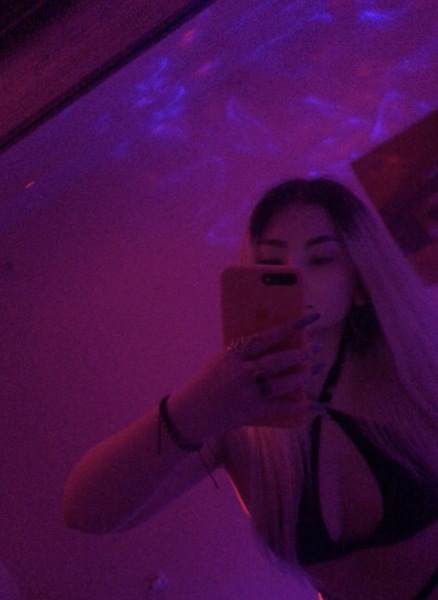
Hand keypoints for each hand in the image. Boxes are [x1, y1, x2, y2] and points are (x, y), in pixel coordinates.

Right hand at [168, 313, 321, 439]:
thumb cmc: (205, 382)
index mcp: (231, 356)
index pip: (264, 337)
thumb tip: (273, 342)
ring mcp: (246, 393)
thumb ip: (242, 353)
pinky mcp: (251, 411)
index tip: (309, 319)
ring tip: (314, 369)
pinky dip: (299, 406)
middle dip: (300, 354)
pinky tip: (314, 403)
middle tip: (314, 348)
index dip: (289, 328)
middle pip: (276, 361)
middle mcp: (239, 373)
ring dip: (302, 376)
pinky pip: (280, 407)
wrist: (189, 413)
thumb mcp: (219, 361)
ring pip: (281, 383)